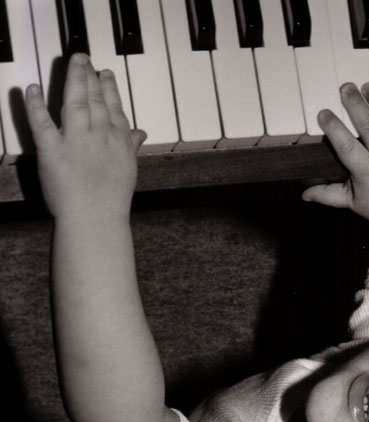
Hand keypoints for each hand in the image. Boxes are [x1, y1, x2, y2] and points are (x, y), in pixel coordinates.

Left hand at [25, 53, 145, 220]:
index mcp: (118, 141)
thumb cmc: (112, 201)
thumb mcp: (128, 169)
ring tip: (74, 63)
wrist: (96, 220)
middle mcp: (99, 135)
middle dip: (90, 76)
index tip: (105, 73)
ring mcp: (75, 141)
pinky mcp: (51, 149)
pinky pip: (41, 122)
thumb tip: (141, 133)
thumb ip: (132, 146)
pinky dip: (35, 104)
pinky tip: (33, 89)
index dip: (109, 88)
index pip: (113, 107)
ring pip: (75, 102)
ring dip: (74, 80)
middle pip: (94, 99)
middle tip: (84, 58)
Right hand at [303, 84, 368, 272]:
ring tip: (368, 87)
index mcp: (367, 173)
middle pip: (368, 124)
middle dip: (355, 102)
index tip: (324, 112)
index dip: (333, 126)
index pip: (345, 145)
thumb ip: (329, 194)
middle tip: (346, 88)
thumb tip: (304, 195)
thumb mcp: (356, 203)